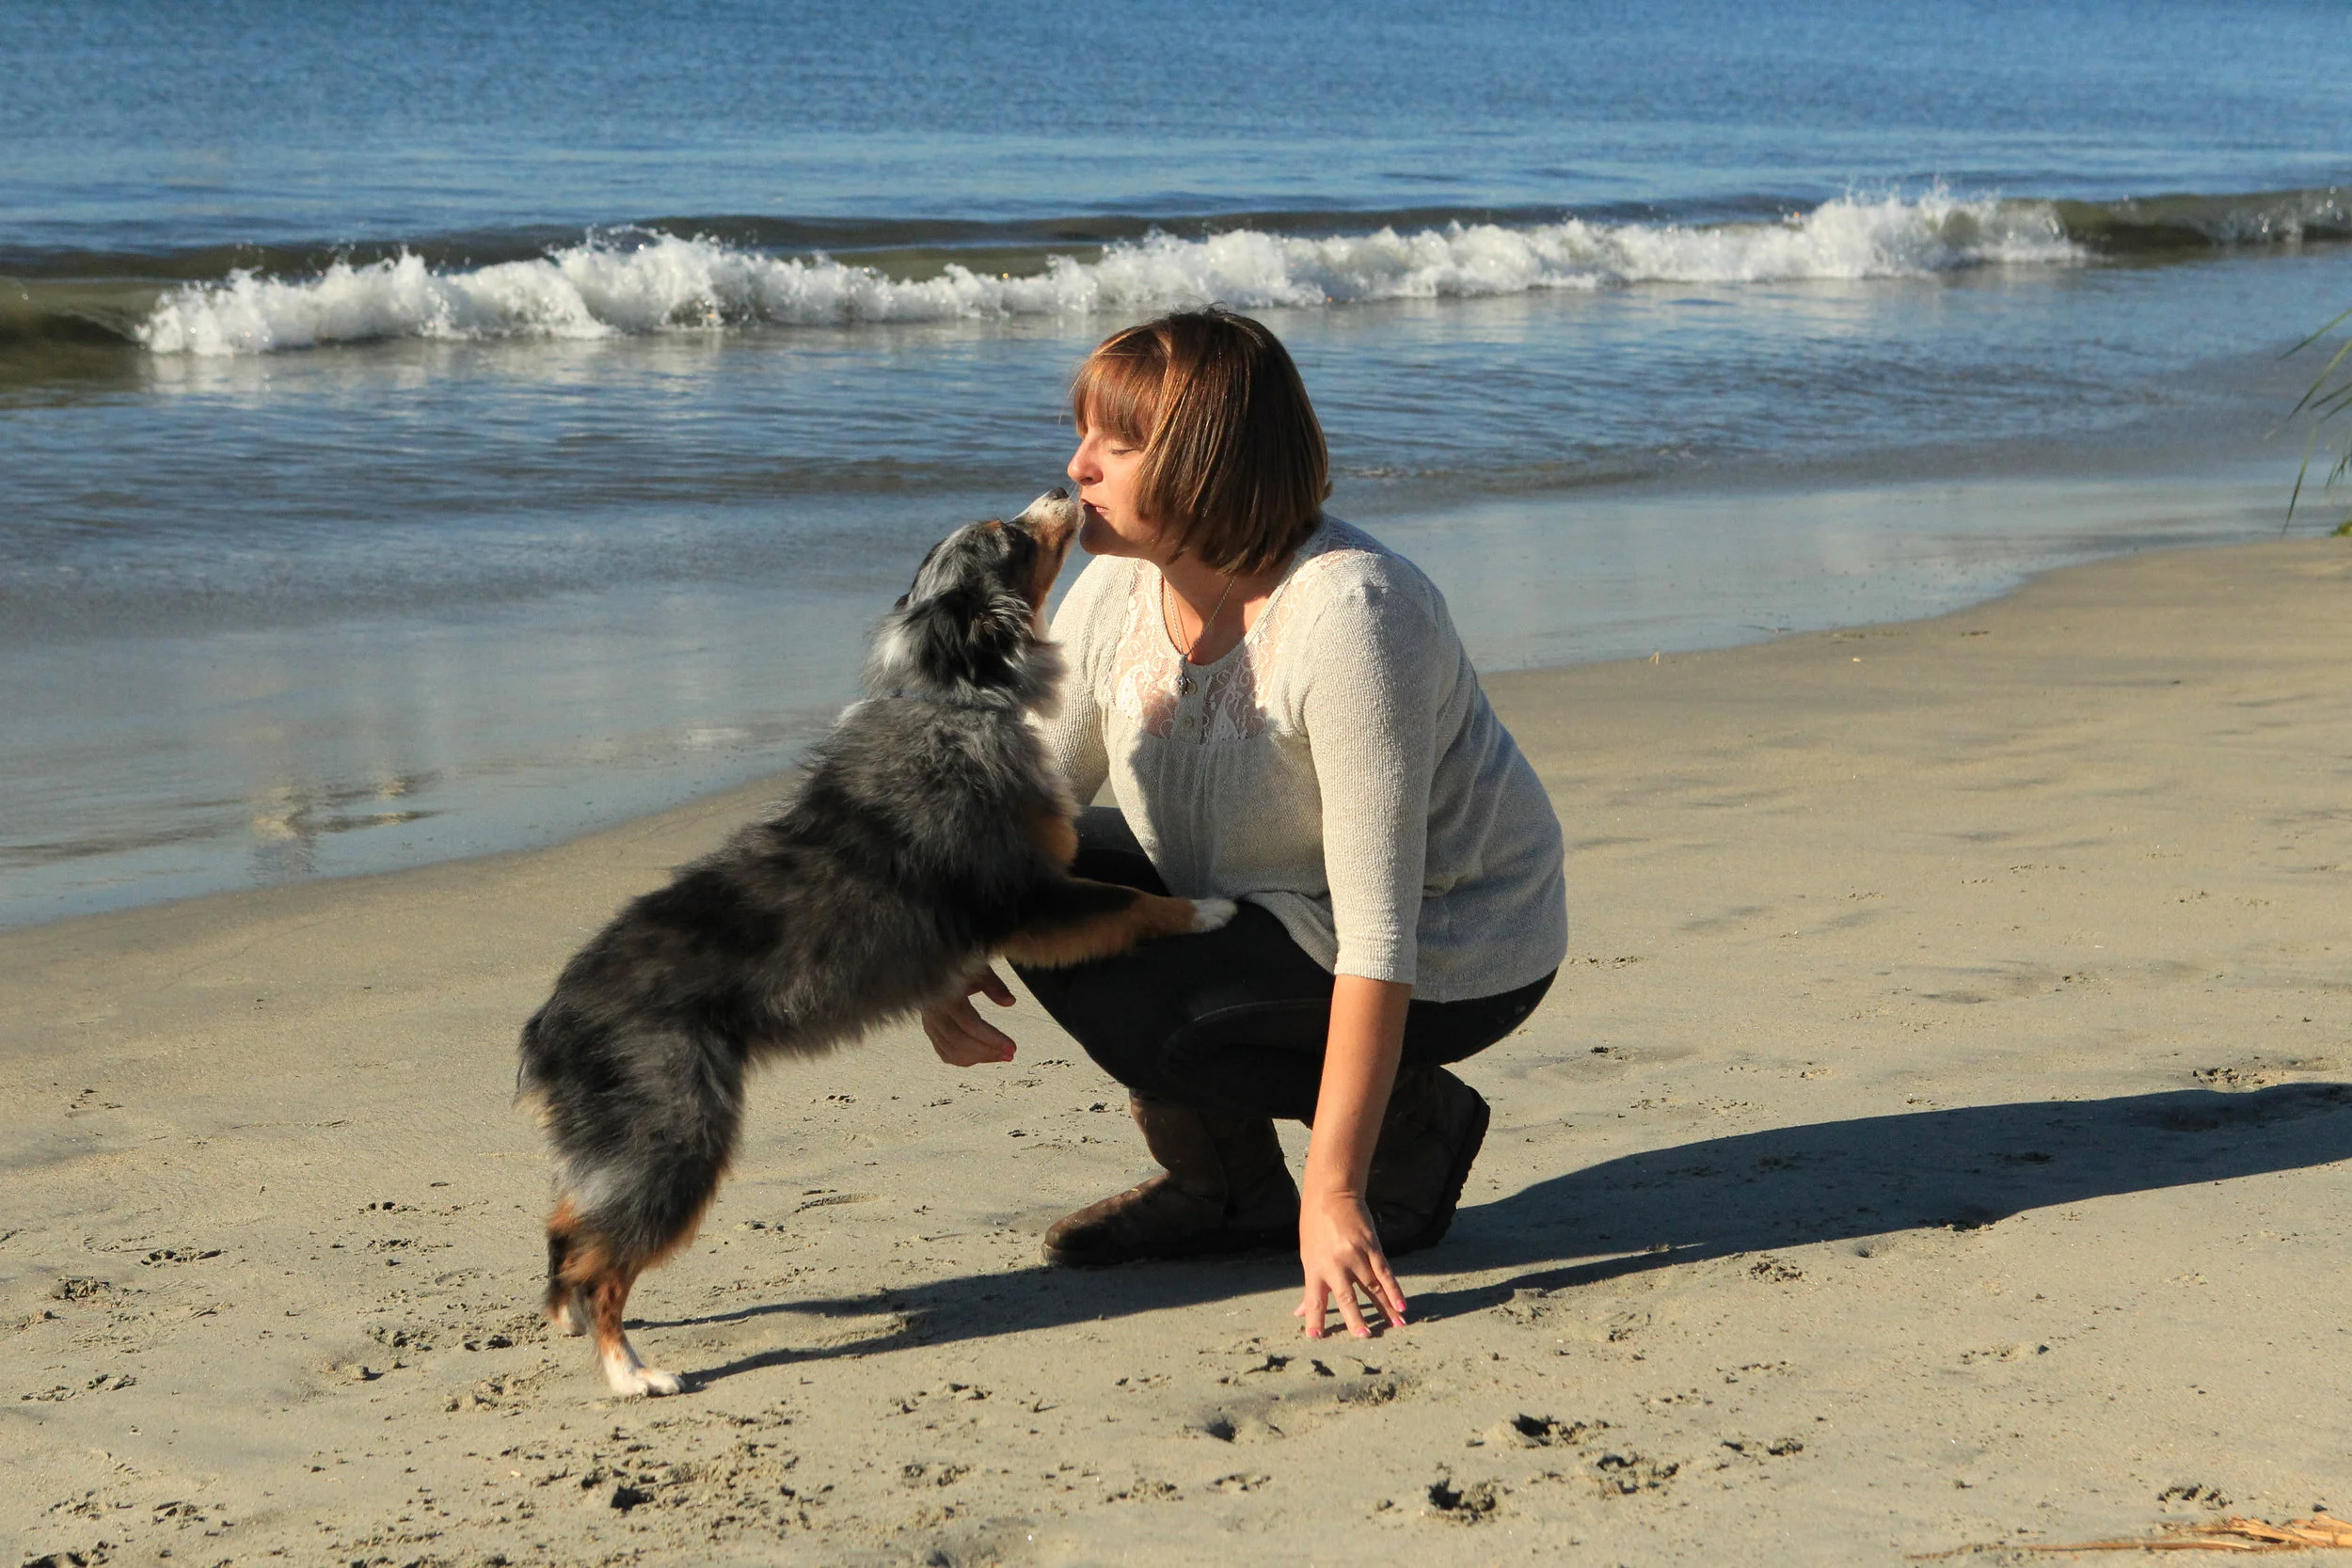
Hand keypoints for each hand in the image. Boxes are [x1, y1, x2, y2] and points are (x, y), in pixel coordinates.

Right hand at [921, 966, 1018, 1065]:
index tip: (1012, 1047)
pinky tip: (983, 1056)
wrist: (932, 965)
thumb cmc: (959, 965)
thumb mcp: (978, 970)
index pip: (971, 1025)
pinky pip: (945, 1053)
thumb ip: (994, 985)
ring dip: (980, 1058)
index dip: (993, 1039)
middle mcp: (934, 1014)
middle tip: (1010, 1055)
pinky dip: (964, 1059)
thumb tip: (1010, 1002)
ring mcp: (929, 1024)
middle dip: (989, 1052)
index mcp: (945, 997)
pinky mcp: (929, 1031)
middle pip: (962, 1043)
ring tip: (1002, 1056)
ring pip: (953, 1052)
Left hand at [1293, 1188, 1406, 1338]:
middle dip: (1354, 1318)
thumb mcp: (1307, 1256)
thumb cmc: (1315, 1227)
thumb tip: (1299, 1313)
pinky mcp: (1371, 1247)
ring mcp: (1355, 1255)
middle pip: (1346, 1297)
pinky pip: (1384, 1272)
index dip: (1315, 1319)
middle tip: (1363, 1337)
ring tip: (1396, 1327)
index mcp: (1314, 1268)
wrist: (1331, 1194)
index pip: (1314, 1300)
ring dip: (1385, 1309)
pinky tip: (1401, 1305)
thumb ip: (1310, 1287)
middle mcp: (1335, 1264)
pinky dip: (1394, 1290)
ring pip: (1372, 1287)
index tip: (1316, 1338)